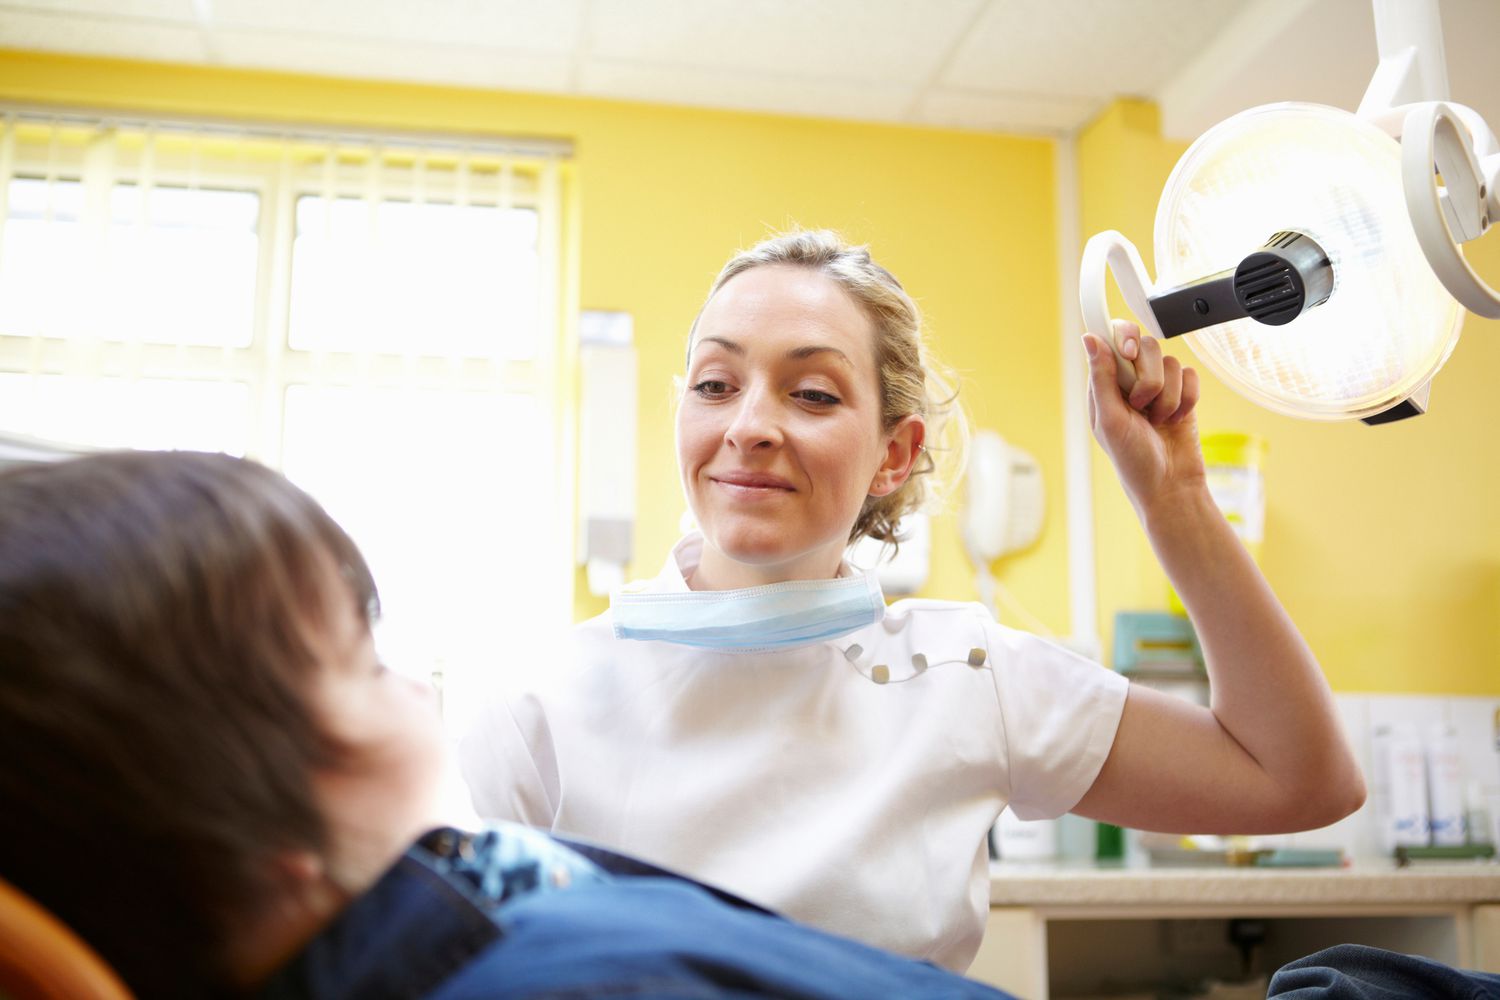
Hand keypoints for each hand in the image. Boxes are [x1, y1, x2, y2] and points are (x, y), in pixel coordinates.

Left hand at [1083, 320, 1204, 514]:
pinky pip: (1190, 376)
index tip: (1129, 353)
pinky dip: (1187, 400)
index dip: (1123, 338)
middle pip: (1146, 346)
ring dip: (1168, 397)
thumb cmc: (1133, 459)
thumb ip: (1101, 378)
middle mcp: (1130, 381)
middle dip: (1149, 379)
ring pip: (1170, 362)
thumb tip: (1089, 338)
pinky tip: (1176, 420)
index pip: (1111, 340)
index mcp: (1105, 384)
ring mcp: (1158, 385)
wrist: (1171, 484)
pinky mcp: (1183, 393)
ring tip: (1158, 421)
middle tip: (1141, 405)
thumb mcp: (1110, 420)